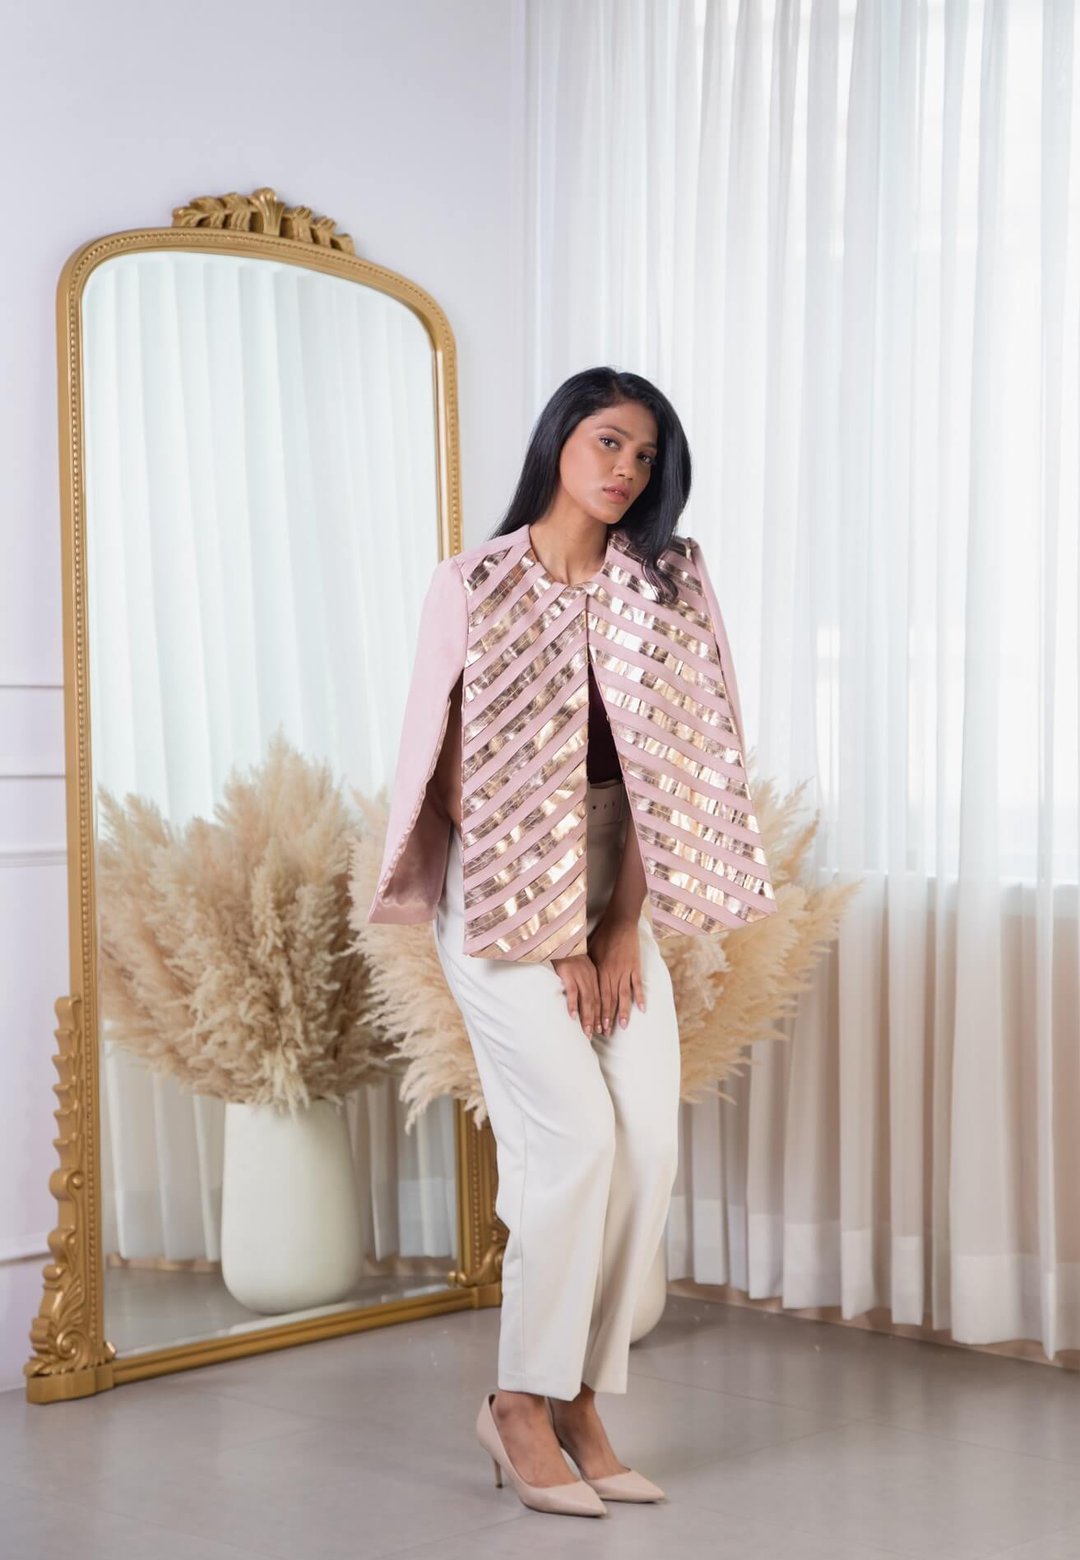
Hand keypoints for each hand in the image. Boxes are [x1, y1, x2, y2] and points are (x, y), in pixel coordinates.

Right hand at [549, 954, 602, 1038]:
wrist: (561, 937)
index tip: (602, 1028)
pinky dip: (573, 1004)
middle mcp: (589, 976)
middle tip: (596, 1034)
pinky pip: (572, 991)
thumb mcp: (581, 965)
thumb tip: (583, 994)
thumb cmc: (568, 952)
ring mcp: (579, 974)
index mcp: (594, 975)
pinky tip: (573, 1016)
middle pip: (596, 1001)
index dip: (602, 1014)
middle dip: (596, 1020)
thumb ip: (584, 978)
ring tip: (587, 1031)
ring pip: (586, 999)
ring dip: (588, 1017)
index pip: (600, 998)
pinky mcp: (568, 972)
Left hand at [586, 913, 645, 1033]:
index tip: (596, 1024)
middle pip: (611, 999)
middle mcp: (613, 973)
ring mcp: (626, 970)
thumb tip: (582, 979)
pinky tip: (641, 1009)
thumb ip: (589, 968)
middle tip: (607, 1032)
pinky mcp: (635, 966)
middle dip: (608, 1017)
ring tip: (623, 1026)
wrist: (620, 922)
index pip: (599, 996)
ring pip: (624, 995)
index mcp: (601, 971)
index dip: (598, 1011)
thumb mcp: (590, 952)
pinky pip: (638, 984)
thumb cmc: (602, 936)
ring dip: (624, 1012)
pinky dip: (640, 996)